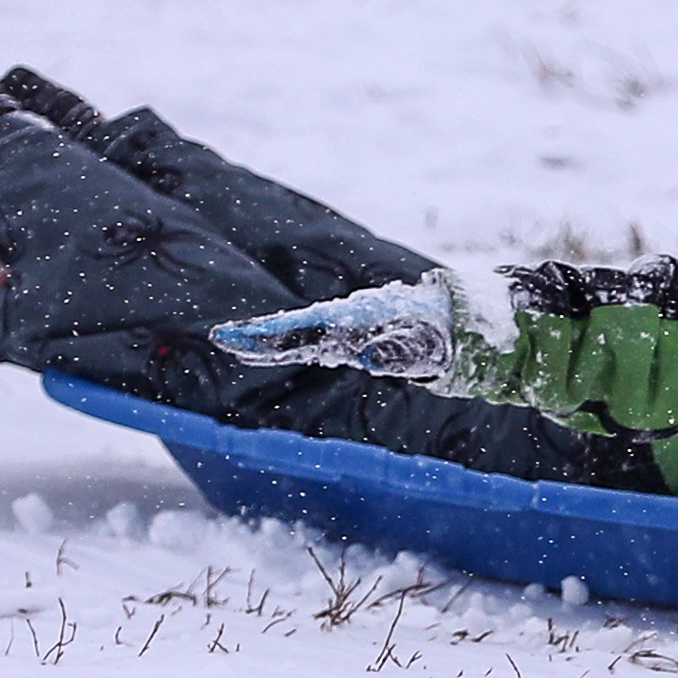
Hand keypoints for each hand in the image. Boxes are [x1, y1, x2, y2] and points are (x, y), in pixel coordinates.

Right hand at [208, 277, 453, 378]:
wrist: (453, 321)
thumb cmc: (439, 334)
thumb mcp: (426, 344)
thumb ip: (400, 349)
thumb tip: (371, 355)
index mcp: (356, 322)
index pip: (307, 329)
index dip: (273, 335)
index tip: (240, 337)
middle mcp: (346, 322)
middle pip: (297, 328)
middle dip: (261, 335)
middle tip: (225, 338)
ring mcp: (347, 328)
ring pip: (302, 332)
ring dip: (271, 339)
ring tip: (235, 344)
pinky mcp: (351, 336)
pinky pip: (315, 338)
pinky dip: (290, 342)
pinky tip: (270, 349)